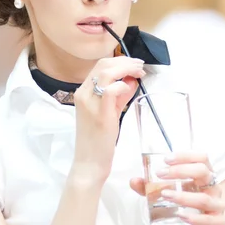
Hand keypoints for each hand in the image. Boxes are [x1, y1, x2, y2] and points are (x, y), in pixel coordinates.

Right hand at [72, 56, 145, 184]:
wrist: (89, 163)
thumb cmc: (98, 140)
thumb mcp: (109, 112)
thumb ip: (119, 96)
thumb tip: (131, 80)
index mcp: (83, 93)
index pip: (100, 66)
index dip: (120, 61)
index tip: (135, 65)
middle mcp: (83, 94)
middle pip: (103, 65)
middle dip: (125, 61)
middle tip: (140, 67)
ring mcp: (90, 103)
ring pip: (106, 73)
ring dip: (126, 69)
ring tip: (139, 73)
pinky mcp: (100, 114)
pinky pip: (110, 91)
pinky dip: (122, 86)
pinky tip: (129, 89)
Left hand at [130, 152, 224, 224]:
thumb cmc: (189, 209)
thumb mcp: (170, 195)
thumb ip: (151, 188)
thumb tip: (134, 181)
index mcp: (204, 177)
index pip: (202, 158)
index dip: (185, 156)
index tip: (166, 159)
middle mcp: (213, 188)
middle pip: (203, 172)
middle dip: (181, 171)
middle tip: (160, 174)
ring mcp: (217, 205)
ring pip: (203, 198)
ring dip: (183, 196)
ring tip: (165, 195)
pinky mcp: (218, 223)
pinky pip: (209, 219)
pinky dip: (194, 218)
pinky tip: (181, 216)